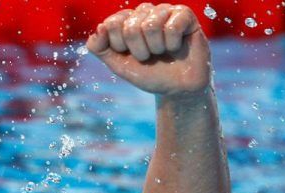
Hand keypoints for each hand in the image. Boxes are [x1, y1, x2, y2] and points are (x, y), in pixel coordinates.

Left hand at [86, 3, 210, 95]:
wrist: (177, 88)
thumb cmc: (149, 74)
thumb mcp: (118, 64)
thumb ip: (100, 48)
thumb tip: (99, 27)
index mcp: (126, 21)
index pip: (111, 23)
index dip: (119, 45)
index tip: (129, 55)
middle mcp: (144, 12)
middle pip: (130, 26)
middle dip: (138, 50)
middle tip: (148, 56)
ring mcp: (164, 11)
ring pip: (151, 25)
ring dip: (156, 48)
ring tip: (162, 52)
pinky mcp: (184, 14)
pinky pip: (172, 26)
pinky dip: (172, 44)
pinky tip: (176, 46)